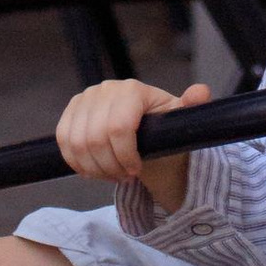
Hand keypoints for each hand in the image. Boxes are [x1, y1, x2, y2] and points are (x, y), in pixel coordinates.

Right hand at [55, 77, 211, 204]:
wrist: (145, 136)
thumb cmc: (164, 132)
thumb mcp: (180, 124)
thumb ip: (192, 108)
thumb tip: (201, 92)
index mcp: (132, 90)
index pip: (118, 128)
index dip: (125, 156)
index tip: (136, 170)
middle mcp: (105, 89)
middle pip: (95, 138)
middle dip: (110, 166)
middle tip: (124, 176)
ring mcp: (85, 98)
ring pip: (77, 143)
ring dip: (94, 167)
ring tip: (111, 174)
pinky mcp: (71, 111)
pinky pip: (64, 141)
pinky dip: (77, 161)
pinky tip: (93, 169)